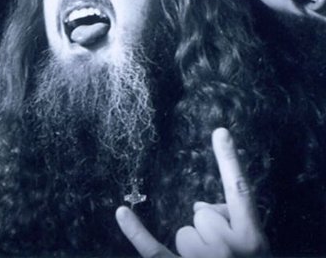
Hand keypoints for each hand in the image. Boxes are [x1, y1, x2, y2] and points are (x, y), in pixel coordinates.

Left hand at [116, 128, 269, 257]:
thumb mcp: (254, 249)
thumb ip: (231, 220)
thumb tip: (198, 206)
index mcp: (254, 240)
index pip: (240, 191)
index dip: (230, 160)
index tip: (219, 130)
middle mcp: (231, 251)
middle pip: (202, 216)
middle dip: (209, 231)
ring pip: (184, 233)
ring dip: (193, 250)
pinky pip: (155, 250)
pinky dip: (137, 231)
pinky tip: (122, 211)